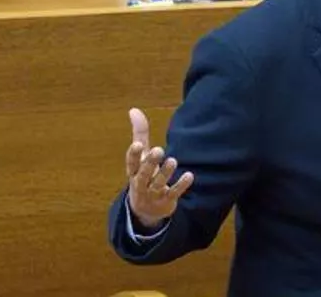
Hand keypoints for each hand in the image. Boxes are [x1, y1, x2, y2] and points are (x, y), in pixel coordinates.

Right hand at [126, 108, 193, 229]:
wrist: (146, 210)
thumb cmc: (143, 175)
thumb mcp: (141, 156)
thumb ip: (139, 133)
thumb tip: (134, 109)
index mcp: (134, 171)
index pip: (131, 163)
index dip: (133, 155)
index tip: (138, 144)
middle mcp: (141, 183)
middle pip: (143, 174)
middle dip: (150, 163)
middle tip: (158, 150)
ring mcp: (153, 194)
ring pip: (158, 184)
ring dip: (165, 173)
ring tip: (173, 160)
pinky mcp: (166, 201)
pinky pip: (173, 194)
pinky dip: (181, 185)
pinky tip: (189, 175)